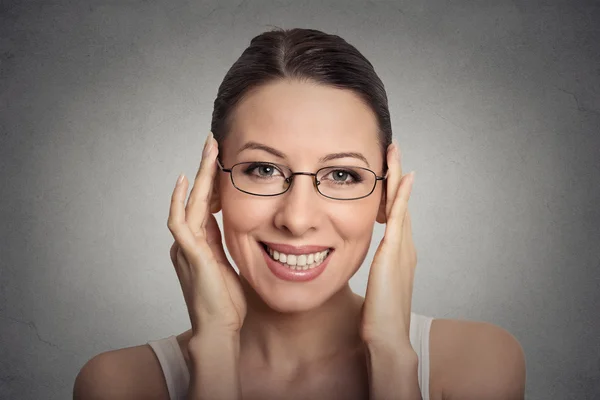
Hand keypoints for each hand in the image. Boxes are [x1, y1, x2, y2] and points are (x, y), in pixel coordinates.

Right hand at [167, 132, 245, 335]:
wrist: (219, 330)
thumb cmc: (226, 303)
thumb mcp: (228, 265)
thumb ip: (222, 245)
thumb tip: (229, 225)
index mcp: (200, 244)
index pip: (205, 205)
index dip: (212, 182)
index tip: (222, 162)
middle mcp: (188, 242)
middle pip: (195, 197)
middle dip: (204, 169)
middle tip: (213, 142)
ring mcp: (186, 247)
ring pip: (189, 202)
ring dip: (198, 175)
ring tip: (208, 149)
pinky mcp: (189, 254)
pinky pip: (179, 221)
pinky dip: (180, 200)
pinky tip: (186, 180)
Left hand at [361, 141, 416, 349]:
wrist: (388, 339)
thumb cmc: (379, 319)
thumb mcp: (376, 288)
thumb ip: (374, 273)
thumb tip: (358, 267)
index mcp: (398, 255)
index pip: (395, 216)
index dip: (393, 192)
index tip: (387, 172)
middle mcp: (404, 248)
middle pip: (400, 203)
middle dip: (397, 177)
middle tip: (394, 151)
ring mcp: (402, 250)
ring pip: (400, 204)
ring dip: (398, 178)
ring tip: (396, 154)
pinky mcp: (394, 254)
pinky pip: (398, 217)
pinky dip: (400, 196)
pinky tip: (401, 179)